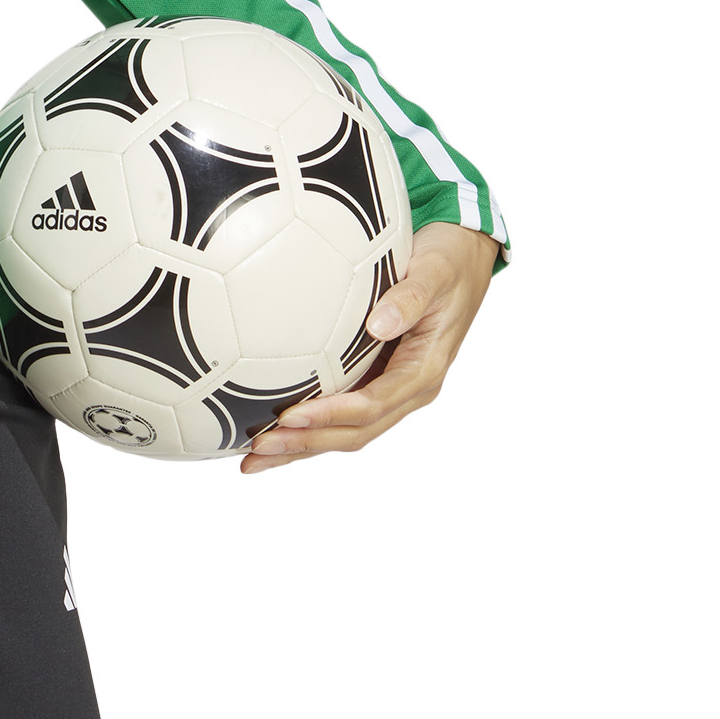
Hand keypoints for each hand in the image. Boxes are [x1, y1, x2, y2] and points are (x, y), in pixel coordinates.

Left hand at [240, 221, 498, 474]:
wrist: (464, 260)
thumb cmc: (448, 264)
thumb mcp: (435, 273)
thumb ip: (410, 298)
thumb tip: (378, 324)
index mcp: (423, 370)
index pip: (372, 405)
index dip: (331, 415)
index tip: (290, 416)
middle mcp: (408, 389)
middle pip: (355, 432)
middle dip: (307, 444)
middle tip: (259, 451)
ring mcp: (393, 388)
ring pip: (346, 431)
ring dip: (303, 446)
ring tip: (255, 458)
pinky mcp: (377, 378)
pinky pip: (343, 412)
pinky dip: (311, 427)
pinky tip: (275, 430)